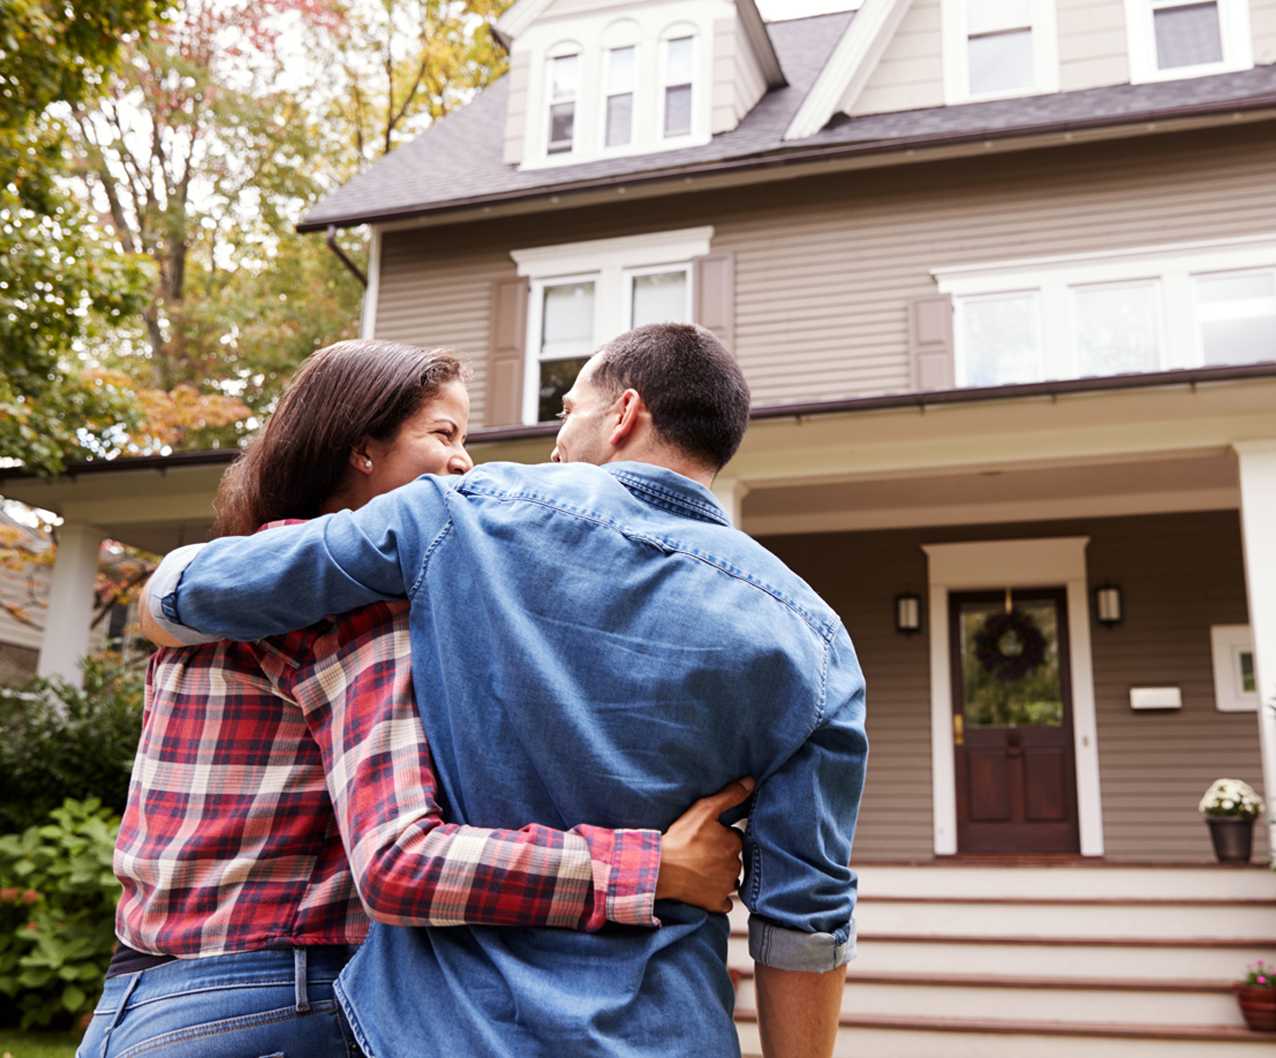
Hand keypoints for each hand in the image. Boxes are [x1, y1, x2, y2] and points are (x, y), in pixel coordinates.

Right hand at [656, 777, 754, 912]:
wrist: (661, 870)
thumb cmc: (680, 839)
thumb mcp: (704, 809)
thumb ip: (730, 796)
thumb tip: (751, 782)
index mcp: (733, 843)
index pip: (735, 838)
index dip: (722, 836)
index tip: (708, 836)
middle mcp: (734, 866)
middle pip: (733, 858)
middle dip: (722, 855)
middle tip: (702, 852)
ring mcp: (726, 886)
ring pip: (730, 879)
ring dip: (722, 875)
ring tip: (702, 869)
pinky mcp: (716, 902)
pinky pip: (724, 901)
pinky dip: (718, 896)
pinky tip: (706, 888)